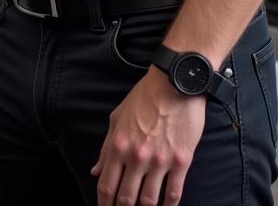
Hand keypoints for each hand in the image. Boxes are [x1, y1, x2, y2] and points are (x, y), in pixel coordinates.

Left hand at [91, 67, 205, 205]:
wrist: (173, 84)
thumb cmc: (144, 98)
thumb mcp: (117, 117)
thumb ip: (106, 147)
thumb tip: (96, 170)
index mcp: (119, 145)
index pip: (106, 184)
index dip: (103, 203)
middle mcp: (137, 156)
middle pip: (126, 198)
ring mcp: (160, 160)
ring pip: (149, 200)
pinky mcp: (181, 161)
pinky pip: (174, 193)